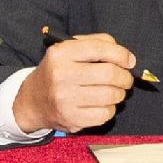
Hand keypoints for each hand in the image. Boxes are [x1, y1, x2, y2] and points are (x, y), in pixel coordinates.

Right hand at [10, 33, 139, 134]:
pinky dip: (110, 109)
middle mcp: (61, 75)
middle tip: (125, 79)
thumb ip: (97, 44)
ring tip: (115, 91)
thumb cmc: (59, 71)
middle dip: (125, 77)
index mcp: (60, 53)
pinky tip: (103, 104)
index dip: (121, 54)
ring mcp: (65, 99)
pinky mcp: (71, 118)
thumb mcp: (69, 50)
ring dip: (119, 93)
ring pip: (110, 95)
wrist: (33, 101)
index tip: (129, 61)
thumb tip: (127, 58)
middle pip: (109, 74)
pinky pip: (105, 114)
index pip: (99, 49)